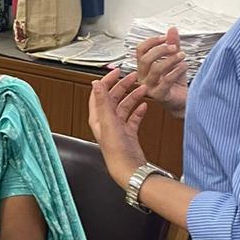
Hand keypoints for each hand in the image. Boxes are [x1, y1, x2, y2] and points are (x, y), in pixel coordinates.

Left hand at [88, 70, 148, 188]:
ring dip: (133, 97)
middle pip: (113, 98)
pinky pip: (133, 118)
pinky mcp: (128, 134)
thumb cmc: (116, 150)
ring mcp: (118, 128)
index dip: (106, 81)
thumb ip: (102, 101)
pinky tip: (144, 106)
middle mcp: (106, 122)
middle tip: (133, 77)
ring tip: (143, 89)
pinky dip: (138, 111)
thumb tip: (95, 84)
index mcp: (98, 118)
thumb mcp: (108, 122)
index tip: (116, 71)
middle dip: (123, 86)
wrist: (128, 168)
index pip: (99, 94)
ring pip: (125, 107)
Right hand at [135, 25, 187, 113]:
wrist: (183, 102)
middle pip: (145, 59)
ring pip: (156, 69)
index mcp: (143, 68)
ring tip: (182, 56)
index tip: (164, 38)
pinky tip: (184, 66)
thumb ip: (173, 45)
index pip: (140, 50)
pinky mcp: (159, 95)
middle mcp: (143, 77)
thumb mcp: (175, 60)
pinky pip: (166, 80)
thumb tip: (172, 29)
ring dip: (171, 59)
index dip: (151, 42)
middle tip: (174, 47)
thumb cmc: (176, 83)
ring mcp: (149, 87)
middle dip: (161, 50)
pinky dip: (177, 70)